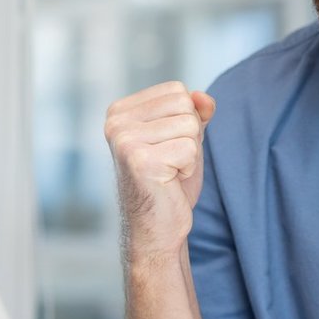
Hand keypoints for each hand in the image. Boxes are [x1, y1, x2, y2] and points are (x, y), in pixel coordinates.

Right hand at [105, 81, 215, 266]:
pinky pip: (190, 148)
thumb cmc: (170, 183)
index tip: (167, 146)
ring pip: (190, 125)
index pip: (176, 90)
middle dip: (190, 136)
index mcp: (120, 111)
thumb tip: (203, 97)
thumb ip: (195, 112)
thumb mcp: (185, 138)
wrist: (159, 228)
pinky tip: (170, 182)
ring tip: (170, 172)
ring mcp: (125, 141)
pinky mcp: (140, 161)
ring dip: (190, 153)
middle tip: (171, 162)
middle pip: (184, 105)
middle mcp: (116, 122)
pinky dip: (189, 168)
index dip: (185, 120)